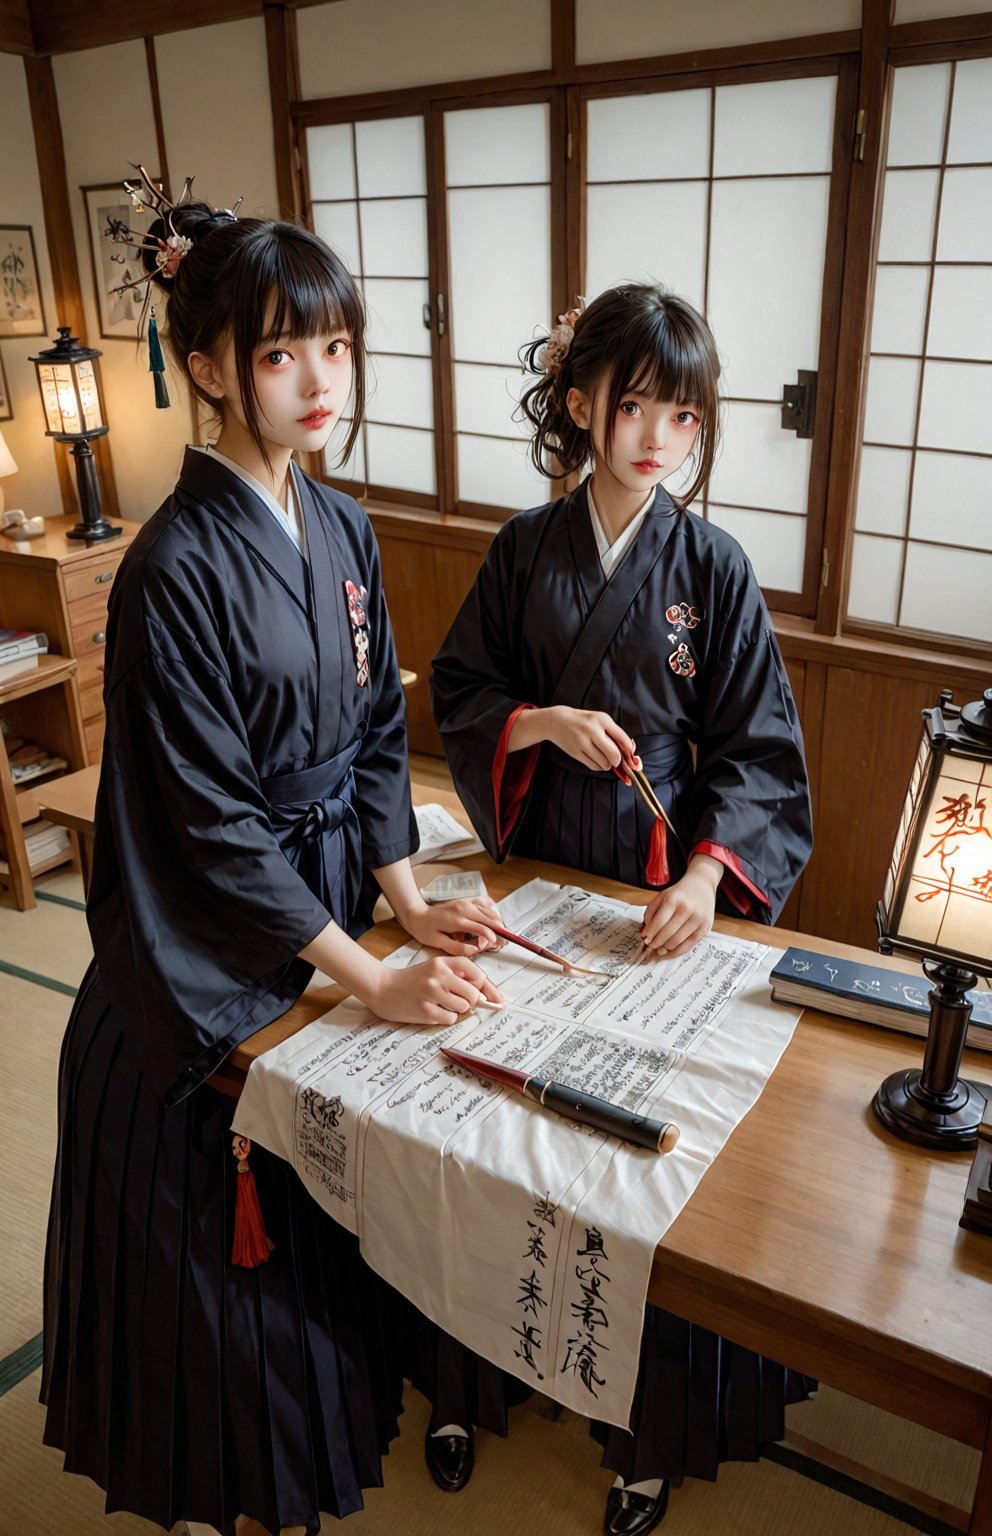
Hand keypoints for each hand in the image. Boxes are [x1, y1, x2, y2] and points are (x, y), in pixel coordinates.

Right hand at [371, 955, 503, 1025]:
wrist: (382, 987)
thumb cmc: (413, 979)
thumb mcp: (435, 968)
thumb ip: (458, 975)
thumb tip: (487, 994)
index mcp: (443, 962)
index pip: (477, 973)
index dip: (487, 988)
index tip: (495, 998)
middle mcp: (438, 975)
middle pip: (473, 993)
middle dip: (471, 1001)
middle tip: (460, 1001)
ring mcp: (431, 993)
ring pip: (464, 1007)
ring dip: (459, 1010)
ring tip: (444, 1005)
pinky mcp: (424, 1010)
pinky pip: (450, 1019)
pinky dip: (446, 1018)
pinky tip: (434, 1012)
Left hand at [401, 895, 504, 956]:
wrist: (416, 913)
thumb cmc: (424, 929)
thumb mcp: (437, 942)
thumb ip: (457, 948)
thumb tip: (475, 950)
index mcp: (457, 921)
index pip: (482, 928)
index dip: (491, 938)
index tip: (493, 945)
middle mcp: (464, 909)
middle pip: (490, 918)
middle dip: (498, 931)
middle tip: (498, 943)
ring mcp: (466, 903)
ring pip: (490, 911)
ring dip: (497, 923)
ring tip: (497, 935)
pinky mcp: (466, 901)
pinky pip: (485, 903)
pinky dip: (491, 912)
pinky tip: (491, 920)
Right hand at [545, 706, 635, 773]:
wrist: (557, 721)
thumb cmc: (583, 721)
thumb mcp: (599, 720)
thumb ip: (614, 733)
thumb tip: (630, 752)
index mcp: (602, 719)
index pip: (623, 738)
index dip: (629, 750)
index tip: (630, 755)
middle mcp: (592, 729)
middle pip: (614, 754)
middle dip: (618, 761)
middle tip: (616, 760)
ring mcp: (582, 741)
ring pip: (604, 763)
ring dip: (607, 764)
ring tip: (604, 758)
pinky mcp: (575, 752)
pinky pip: (593, 766)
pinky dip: (599, 767)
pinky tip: (596, 760)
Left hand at [640, 855, 721, 957]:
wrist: (702, 885)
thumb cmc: (680, 893)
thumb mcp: (662, 896)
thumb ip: (651, 912)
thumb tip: (645, 932)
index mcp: (673, 899)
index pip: (659, 922)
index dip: (650, 933)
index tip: (645, 938)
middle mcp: (687, 909)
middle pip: (667, 934)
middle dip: (656, 942)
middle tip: (650, 945)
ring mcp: (698, 919)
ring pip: (677, 941)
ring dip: (665, 948)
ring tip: (659, 949)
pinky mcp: (705, 928)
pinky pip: (688, 945)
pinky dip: (676, 951)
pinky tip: (669, 951)